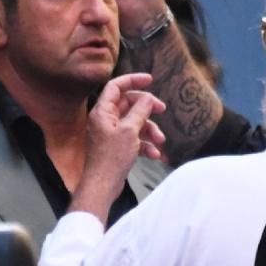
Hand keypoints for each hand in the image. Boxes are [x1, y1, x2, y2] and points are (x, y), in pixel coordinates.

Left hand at [70, 72, 164, 223]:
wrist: (103, 186)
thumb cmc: (111, 159)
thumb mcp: (129, 130)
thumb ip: (140, 111)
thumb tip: (147, 98)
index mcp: (103, 111)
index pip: (116, 86)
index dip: (133, 80)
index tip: (150, 79)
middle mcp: (105, 120)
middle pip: (129, 104)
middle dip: (147, 108)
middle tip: (162, 109)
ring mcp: (111, 134)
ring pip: (134, 123)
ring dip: (149, 130)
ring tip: (160, 140)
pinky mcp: (117, 147)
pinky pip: (134, 139)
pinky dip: (145, 144)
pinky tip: (154, 155)